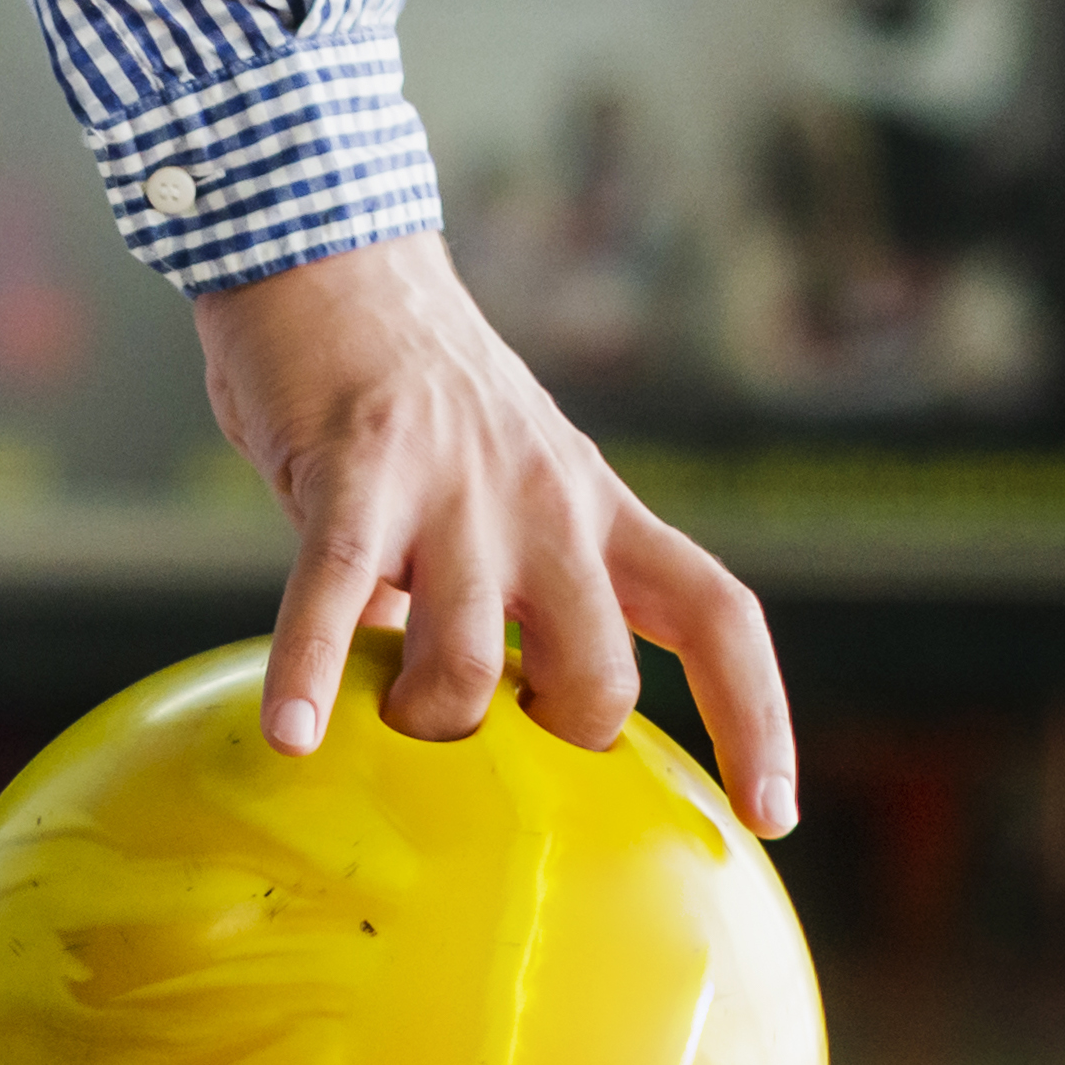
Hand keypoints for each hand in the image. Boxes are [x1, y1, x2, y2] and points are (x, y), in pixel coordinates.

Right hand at [189, 235, 792, 834]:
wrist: (331, 249)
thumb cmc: (400, 389)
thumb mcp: (491, 487)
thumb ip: (492, 589)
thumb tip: (451, 701)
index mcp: (595, 506)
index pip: (715, 615)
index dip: (757, 718)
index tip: (772, 814)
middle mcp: (546, 504)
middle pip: (600, 674)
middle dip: (551, 735)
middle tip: (489, 725)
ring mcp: (455, 491)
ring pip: (466, 664)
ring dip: (422, 718)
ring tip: (371, 710)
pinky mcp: (356, 474)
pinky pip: (336, 595)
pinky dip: (311, 672)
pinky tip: (292, 736)